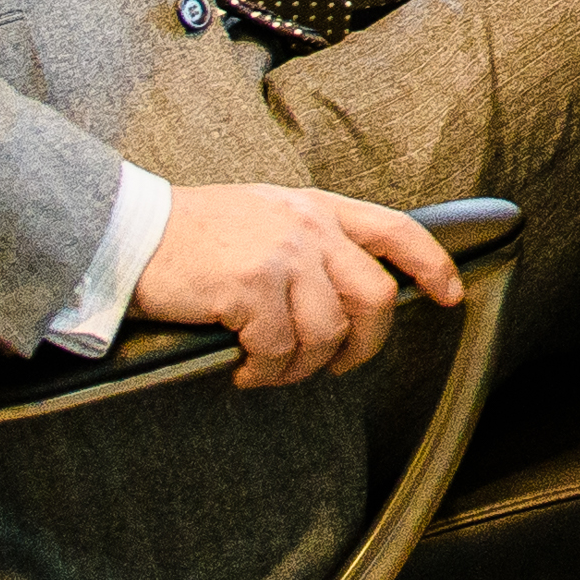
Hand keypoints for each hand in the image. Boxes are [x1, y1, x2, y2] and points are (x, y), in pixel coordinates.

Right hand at [130, 183, 459, 390]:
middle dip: (363, 345)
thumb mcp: (267, 214)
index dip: (432, 266)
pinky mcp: (253, 286)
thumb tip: (348, 292)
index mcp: (319, 207)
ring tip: (270, 368)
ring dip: (303, 366)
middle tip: (334, 366)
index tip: (449, 296)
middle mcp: (311, 226)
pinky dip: (266, 371)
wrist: (130, 231)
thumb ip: (311, 239)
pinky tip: (243, 368)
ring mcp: (284, 255)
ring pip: (328, 333)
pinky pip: (281, 350)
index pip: (398, 231)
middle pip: (376, 298)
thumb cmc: (194, 233)